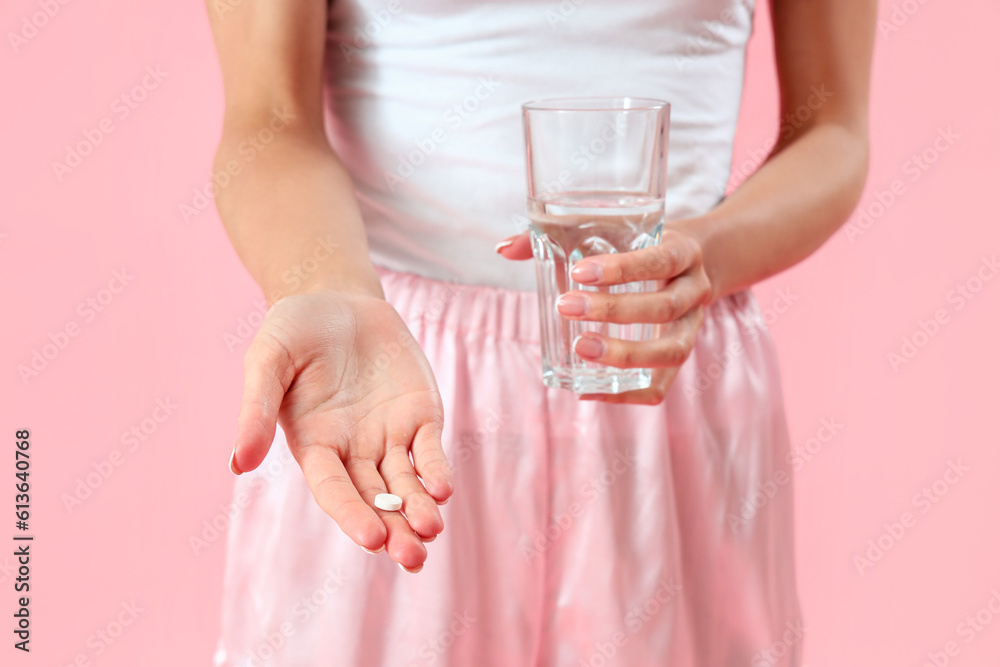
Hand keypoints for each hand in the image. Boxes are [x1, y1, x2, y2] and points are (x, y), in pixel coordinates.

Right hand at [230, 291, 453, 571]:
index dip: (352, 514)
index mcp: (314, 446)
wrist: (335, 297)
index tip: (372, 538)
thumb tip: (238, 462)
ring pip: (406, 484)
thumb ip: (256, 409)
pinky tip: (443, 489)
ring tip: (431, 531)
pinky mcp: (418, 416)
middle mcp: (353, 451)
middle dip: (394, 528)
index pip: (334, 489)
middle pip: (374, 499)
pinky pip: (429, 450)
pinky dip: (436, 470)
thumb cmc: (293, 330)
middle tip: (412, 558)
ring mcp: (388, 436)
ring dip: (420, 509)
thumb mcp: (267, 361)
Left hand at [497, 227, 711, 403]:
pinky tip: (586, 391)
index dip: (622, 269)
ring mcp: (692, 327)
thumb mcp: (614, 226)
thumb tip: (502, 249)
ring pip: (672, 352)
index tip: (578, 271)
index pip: (659, 261)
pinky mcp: (679, 354)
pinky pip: (661, 385)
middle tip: (566, 307)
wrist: (693, 260)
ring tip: (579, 349)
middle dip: (614, 310)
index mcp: (684, 251)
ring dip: (625, 355)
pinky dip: (626, 394)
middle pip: (664, 307)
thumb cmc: (639, 241)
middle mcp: (696, 291)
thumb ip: (559, 233)